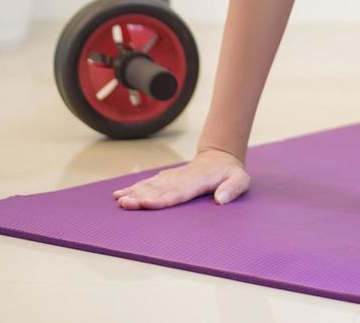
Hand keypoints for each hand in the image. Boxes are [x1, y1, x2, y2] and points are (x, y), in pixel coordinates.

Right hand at [111, 146, 249, 209]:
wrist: (220, 156)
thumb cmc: (231, 172)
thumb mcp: (241, 179)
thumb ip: (233, 188)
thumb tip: (221, 200)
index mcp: (197, 182)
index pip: (177, 193)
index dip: (161, 199)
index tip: (146, 203)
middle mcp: (181, 179)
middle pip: (158, 190)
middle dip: (140, 197)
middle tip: (124, 204)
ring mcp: (172, 177)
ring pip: (150, 186)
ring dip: (134, 193)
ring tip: (118, 200)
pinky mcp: (167, 177)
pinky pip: (149, 183)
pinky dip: (134, 188)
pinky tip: (120, 194)